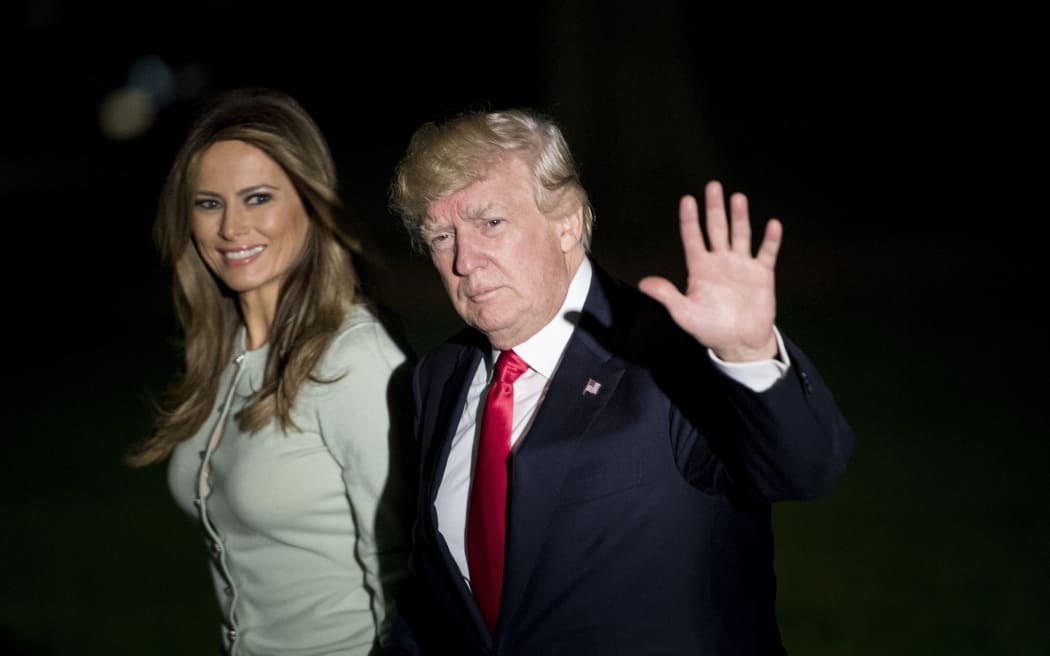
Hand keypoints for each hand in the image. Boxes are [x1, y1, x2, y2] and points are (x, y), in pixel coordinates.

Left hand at [638, 180, 780, 361]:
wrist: (739, 343)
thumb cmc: (709, 329)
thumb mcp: (684, 313)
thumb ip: (666, 295)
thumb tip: (643, 283)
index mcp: (700, 268)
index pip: (692, 237)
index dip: (689, 219)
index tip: (687, 200)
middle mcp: (720, 261)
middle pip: (716, 229)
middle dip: (714, 208)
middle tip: (713, 186)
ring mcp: (742, 265)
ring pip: (740, 235)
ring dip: (739, 217)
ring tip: (737, 198)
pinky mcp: (762, 274)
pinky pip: (766, 253)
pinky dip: (770, 240)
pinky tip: (772, 225)